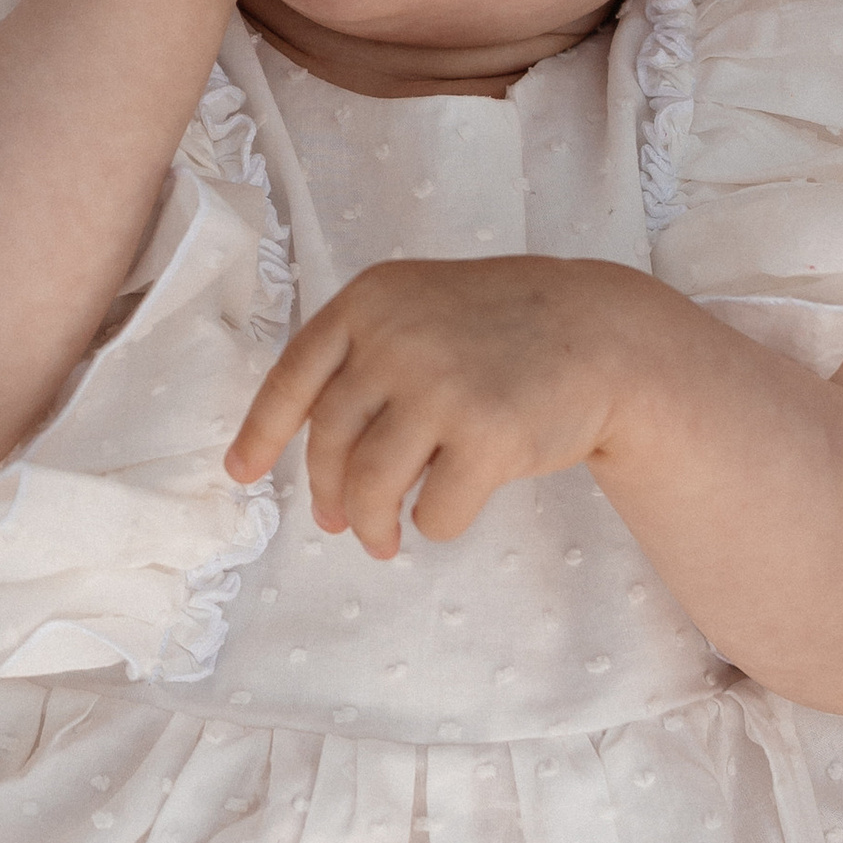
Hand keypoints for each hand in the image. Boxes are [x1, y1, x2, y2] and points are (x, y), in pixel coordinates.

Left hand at [224, 256, 655, 555]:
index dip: (262, 432)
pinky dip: (433, 524)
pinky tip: (446, 510)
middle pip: (330, 442)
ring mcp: (441, 386)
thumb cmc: (501, 330)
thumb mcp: (419, 310)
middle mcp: (396, 339)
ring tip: (382, 540)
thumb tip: (314, 462)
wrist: (601, 333)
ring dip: (370, 525)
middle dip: (328, 494)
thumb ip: (364, 360)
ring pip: (371, 485)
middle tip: (338, 523)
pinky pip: (435, 510)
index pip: (293, 376)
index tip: (241, 474)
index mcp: (370, 302)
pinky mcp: (489, 436)